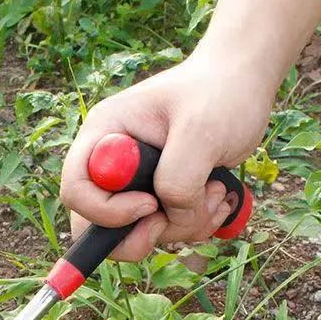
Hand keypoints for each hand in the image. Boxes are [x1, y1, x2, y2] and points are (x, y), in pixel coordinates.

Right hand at [60, 51, 274, 260]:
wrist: (243, 85)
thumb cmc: (220, 93)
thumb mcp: (201, 130)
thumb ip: (177, 177)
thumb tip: (162, 214)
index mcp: (104, 136)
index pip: (76, 192)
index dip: (106, 212)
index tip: (150, 204)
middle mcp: (110, 164)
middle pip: (95, 227)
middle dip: (139, 235)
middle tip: (174, 219)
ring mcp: (133, 185)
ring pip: (136, 235)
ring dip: (181, 225)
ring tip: (215, 190)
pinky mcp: (157, 198)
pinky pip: (163, 232)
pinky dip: (194, 224)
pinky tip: (217, 195)